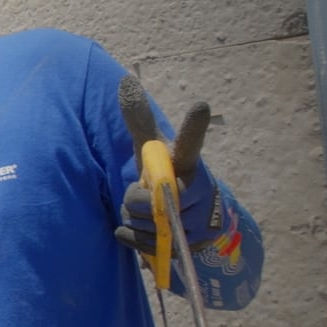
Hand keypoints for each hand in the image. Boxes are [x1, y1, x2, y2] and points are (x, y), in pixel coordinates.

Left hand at [115, 97, 220, 258]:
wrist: (191, 214)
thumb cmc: (166, 172)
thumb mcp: (152, 147)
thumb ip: (139, 120)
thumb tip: (125, 80)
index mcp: (188, 161)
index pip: (190, 141)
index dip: (194, 125)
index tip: (199, 105)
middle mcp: (200, 189)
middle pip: (148, 200)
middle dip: (136, 200)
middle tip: (145, 193)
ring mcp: (200, 220)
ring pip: (145, 224)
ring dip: (135, 219)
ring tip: (148, 211)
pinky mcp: (192, 245)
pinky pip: (144, 244)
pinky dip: (133, 237)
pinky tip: (141, 229)